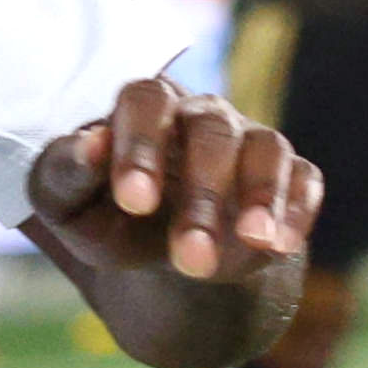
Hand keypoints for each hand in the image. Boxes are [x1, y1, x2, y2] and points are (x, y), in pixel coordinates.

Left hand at [25, 74, 317, 367]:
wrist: (171, 265)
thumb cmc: (112, 221)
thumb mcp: (69, 209)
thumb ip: (63, 175)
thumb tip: (88, 144)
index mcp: (145, 109)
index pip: (147, 102)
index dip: (142, 146)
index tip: (136, 203)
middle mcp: (204, 116)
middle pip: (211, 133)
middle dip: (203, 195)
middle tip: (189, 258)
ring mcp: (251, 143)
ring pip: (265, 151)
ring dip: (261, 197)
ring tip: (254, 242)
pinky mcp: (291, 178)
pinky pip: (304, 180)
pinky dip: (296, 210)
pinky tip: (280, 246)